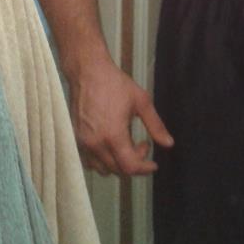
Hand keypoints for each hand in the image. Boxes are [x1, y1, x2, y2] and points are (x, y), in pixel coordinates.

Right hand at [68, 58, 172, 176]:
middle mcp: (96, 144)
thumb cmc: (116, 85)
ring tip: (127, 144)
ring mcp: (82, 143)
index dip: (144, 169)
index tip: (153, 164)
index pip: (129, 167)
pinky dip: (102, 161)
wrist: (88, 73)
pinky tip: (111, 146)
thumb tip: (169, 144)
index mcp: (113, 136)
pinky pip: (89, 161)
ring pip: (102, 168)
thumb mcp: (141, 102)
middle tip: (142, 145)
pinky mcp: (75, 139)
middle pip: (117, 170)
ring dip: (118, 164)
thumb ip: (155, 125)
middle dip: (134, 162)